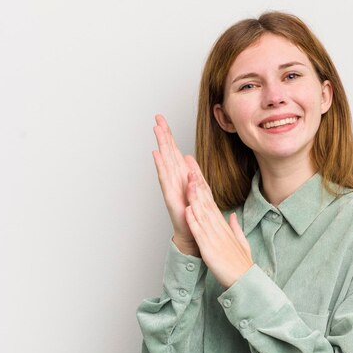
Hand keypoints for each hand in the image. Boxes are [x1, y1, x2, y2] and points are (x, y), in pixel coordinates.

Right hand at [151, 114, 198, 255]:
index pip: (173, 151)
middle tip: (157, 118)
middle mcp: (174, 180)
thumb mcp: (196, 188)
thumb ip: (191, 171)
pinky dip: (161, 167)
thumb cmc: (192, 214)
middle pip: (167, 153)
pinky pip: (166, 180)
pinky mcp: (171, 198)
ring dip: (161, 145)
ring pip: (165, 162)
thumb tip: (187, 156)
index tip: (163, 119)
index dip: (169, 135)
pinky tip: (157, 155)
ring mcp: (171, 188)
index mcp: (181, 176)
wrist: (192, 235)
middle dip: (163, 135)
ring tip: (156, 130)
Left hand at [183, 158, 252, 287]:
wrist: (245, 281)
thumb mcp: (240, 242)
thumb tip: (232, 216)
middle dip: (197, 184)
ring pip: (202, 214)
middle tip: (189, 167)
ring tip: (187, 182)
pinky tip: (188, 210)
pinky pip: (200, 233)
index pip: (211, 202)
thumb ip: (235, 228)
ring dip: (194, 197)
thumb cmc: (241, 265)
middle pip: (206, 203)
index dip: (202, 186)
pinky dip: (194, 221)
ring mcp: (214, 238)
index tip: (195, 173)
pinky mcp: (209, 249)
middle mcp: (219, 229)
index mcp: (224, 227)